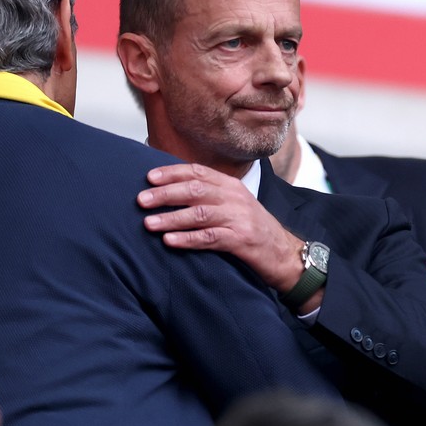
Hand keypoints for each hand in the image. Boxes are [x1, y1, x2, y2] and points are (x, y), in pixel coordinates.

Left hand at [139, 164, 305, 293]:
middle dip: (165, 194)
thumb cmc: (252, 229)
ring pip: (199, 213)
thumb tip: (172, 191)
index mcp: (231, 186)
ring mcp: (239, 218)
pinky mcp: (241, 240)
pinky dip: (187, 239)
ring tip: (148, 223)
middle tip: (141, 200)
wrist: (285, 254)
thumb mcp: (234, 205)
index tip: (149, 177)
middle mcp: (235, 198)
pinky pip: (209, 237)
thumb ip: (210, 196)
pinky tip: (170, 241)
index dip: (171, 173)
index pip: (197, 172)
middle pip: (194, 190)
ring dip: (171, 217)